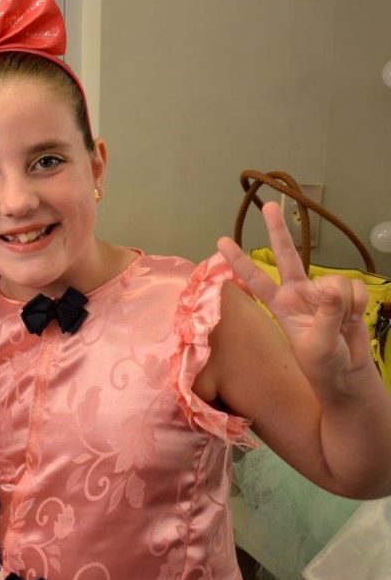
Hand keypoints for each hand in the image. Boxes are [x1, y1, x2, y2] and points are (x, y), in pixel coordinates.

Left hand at [217, 202, 373, 393]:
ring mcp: (321, 292)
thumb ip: (325, 313)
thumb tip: (329, 285)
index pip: (255, 279)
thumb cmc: (322, 364)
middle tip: (270, 206)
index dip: (239, 261)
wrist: (347, 373)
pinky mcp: (345, 295)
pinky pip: (354, 289)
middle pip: (286, 255)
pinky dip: (357, 306)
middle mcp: (298, 292)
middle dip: (278, 230)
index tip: (221, 242)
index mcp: (281, 304)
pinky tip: (352, 319)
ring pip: (335, 282)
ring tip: (340, 325)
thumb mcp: (318, 344)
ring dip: (343, 305)